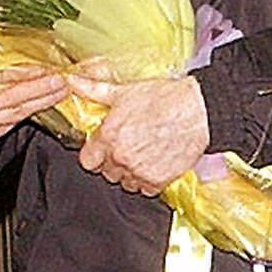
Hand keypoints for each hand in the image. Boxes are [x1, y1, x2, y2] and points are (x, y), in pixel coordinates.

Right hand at [0, 65, 67, 148]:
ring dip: (43, 98)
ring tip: (63, 88)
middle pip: (10, 94)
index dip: (22, 69)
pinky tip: (48, 101)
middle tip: (62, 77)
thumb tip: (11, 41)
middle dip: (40, 85)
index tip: (44, 61)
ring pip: (16, 110)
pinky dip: (33, 110)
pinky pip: (13, 122)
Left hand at [69, 70, 207, 195]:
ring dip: (131, 173)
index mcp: (108, 135)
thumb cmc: (165, 99)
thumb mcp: (125, 91)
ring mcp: (139, 170)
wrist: (199, 111)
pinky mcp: (158, 180)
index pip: (88, 161)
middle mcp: (121, 156)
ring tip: (144, 156)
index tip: (105, 148)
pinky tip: (156, 164)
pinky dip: (149, 181)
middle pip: (107, 173)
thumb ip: (94, 90)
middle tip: (129, 148)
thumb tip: (73, 81)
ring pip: (125, 183)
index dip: (96, 154)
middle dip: (114, 162)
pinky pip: (145, 190)